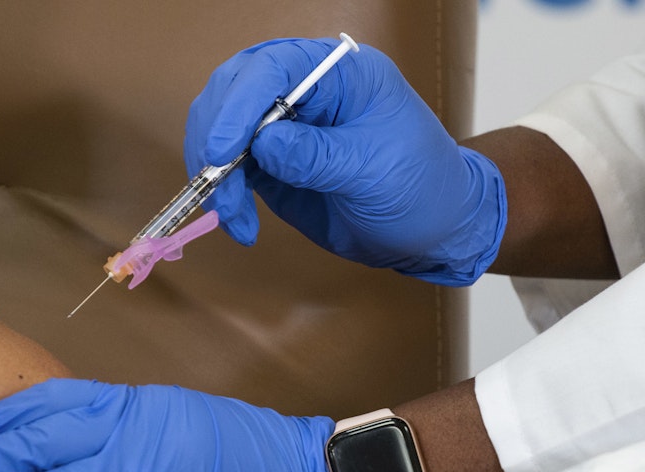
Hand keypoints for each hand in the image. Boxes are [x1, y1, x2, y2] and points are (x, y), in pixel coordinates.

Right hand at [184, 38, 505, 285]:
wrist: (430, 230)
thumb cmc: (420, 187)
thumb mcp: (374, 171)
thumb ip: (318, 156)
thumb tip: (262, 144)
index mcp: (339, 74)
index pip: (274, 67)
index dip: (241, 104)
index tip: (225, 150)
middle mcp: (304, 91)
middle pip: (234, 90)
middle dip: (216, 136)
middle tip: (216, 184)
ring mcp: (284, 128)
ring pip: (222, 130)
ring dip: (214, 174)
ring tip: (232, 216)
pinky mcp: (273, 165)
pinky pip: (231, 170)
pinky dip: (225, 197)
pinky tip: (239, 224)